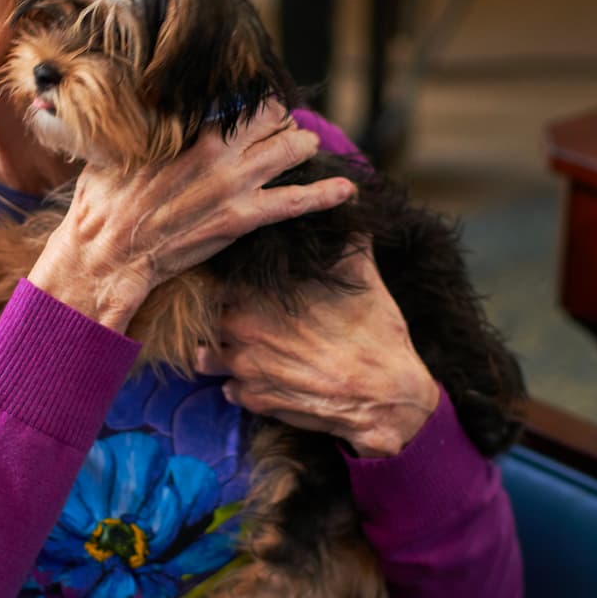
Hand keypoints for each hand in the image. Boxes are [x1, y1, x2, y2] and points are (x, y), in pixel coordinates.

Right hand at [28, 101, 354, 329]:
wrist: (109, 253)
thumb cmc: (104, 203)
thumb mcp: (115, 150)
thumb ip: (139, 127)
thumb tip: (137, 106)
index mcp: (186, 128)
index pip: (235, 100)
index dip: (248, 103)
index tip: (252, 107)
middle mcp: (217, 149)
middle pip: (271, 118)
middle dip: (279, 120)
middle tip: (278, 127)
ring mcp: (234, 183)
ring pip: (290, 148)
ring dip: (302, 145)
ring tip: (305, 147)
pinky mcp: (244, 218)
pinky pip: (297, 201)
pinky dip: (326, 194)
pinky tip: (347, 189)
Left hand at [196, 244, 439, 458]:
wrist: (387, 397)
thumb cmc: (374, 334)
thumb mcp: (364, 274)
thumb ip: (347, 236)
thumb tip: (354, 195)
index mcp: (258, 294)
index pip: (218, 278)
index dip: (228, 279)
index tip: (241, 282)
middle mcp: (242, 330)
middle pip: (211, 317)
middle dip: (224, 315)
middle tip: (245, 314)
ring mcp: (244, 369)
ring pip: (209, 356)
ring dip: (222, 351)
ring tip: (247, 347)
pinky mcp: (255, 401)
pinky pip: (229, 390)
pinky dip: (241, 384)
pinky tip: (263, 375)